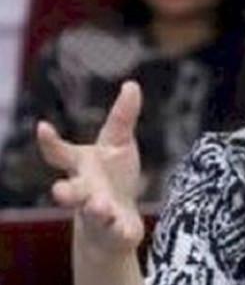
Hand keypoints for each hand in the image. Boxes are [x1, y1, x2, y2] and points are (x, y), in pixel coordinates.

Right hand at [37, 81, 145, 256]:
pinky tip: (127, 231)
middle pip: (70, 191)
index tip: (43, 127)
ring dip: (96, 209)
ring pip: (92, 212)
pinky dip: (121, 231)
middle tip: (59, 190)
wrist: (115, 222)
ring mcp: (98, 212)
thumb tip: (131, 84)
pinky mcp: (115, 230)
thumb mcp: (119, 144)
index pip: (61, 153)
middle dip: (65, 192)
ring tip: (100, 207)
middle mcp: (85, 189)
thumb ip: (122, 117)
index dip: (50, 141)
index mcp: (82, 165)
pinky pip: (117, 231)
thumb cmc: (112, 177)